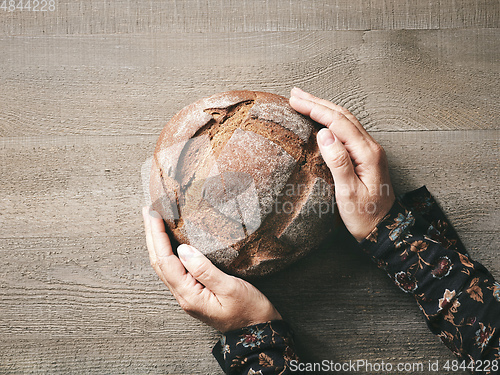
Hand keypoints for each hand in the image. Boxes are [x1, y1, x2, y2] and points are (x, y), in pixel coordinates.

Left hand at [142, 207, 281, 332]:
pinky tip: (170, 242)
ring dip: (157, 242)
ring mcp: (188, 295)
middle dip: (152, 235)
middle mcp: (183, 295)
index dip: (158, 235)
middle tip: (148, 210)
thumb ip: (204, 269)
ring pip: (165, 265)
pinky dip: (168, 251)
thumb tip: (183, 249)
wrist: (258, 332)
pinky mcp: (195, 292)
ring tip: (154, 221)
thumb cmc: (249, 310)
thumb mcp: (230, 287)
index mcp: (189, 295)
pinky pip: (174, 269)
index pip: (166, 260)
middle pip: (159, 262)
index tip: (154, 213)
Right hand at [289, 88, 395, 241]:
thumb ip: (338, 162)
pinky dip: (331, 120)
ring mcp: (370, 150)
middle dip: (318, 103)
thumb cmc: (366, 216)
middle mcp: (371, 147)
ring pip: (346, 120)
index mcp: (367, 153)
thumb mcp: (348, 193)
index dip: (316, 109)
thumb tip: (324, 134)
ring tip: (305, 101)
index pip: (338, 123)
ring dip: (325, 108)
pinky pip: (347, 130)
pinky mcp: (365, 156)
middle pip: (343, 116)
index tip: (295, 102)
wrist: (385, 229)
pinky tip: (322, 119)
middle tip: (295, 94)